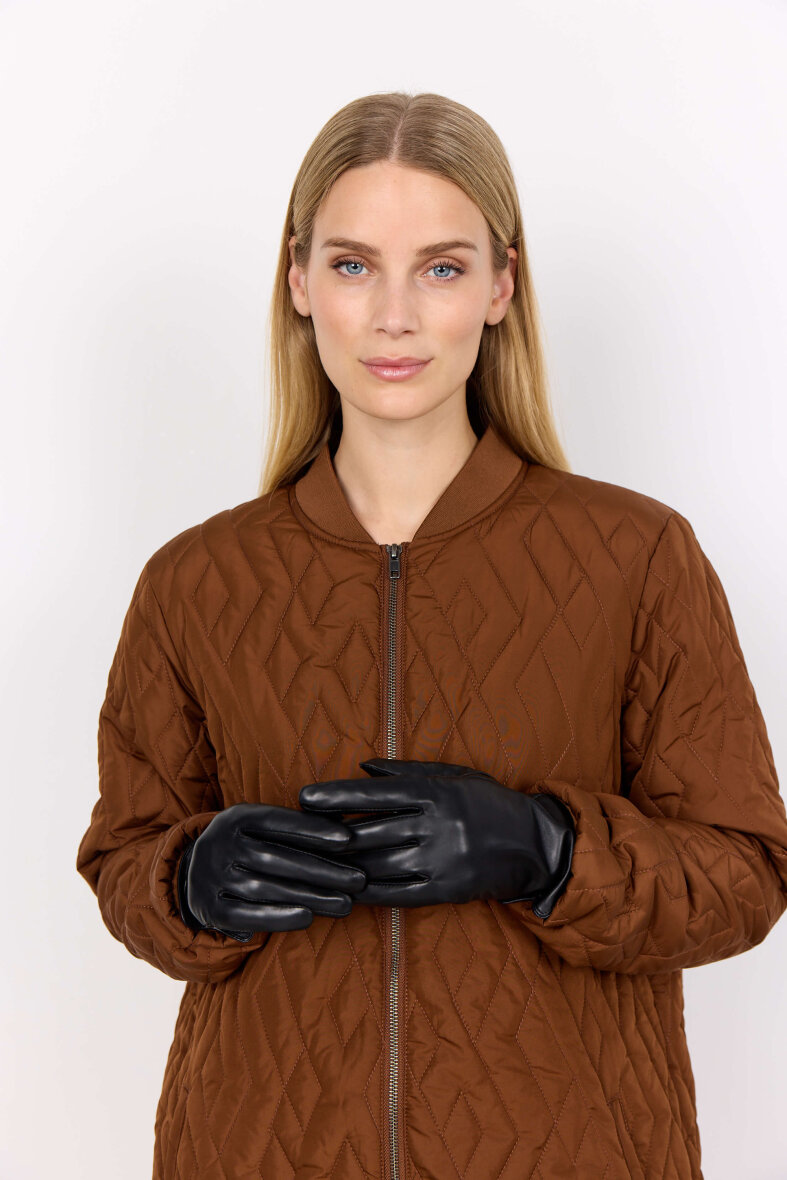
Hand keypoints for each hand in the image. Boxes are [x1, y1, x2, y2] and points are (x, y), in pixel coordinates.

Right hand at [177, 802, 367, 940]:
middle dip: (322, 869)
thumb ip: (294, 828)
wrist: (195, 875)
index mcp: (235, 817)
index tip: (348, 839)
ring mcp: (211, 877)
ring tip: (345, 903)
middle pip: (276, 858)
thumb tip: (347, 829)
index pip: (277, 821)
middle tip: (358, 879)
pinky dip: (280, 916)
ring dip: (310, 896)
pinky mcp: (210, 909)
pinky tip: (309, 917)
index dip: (313, 829)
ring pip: (267, 888)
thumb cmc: (247, 847)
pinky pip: (248, 915)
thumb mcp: (259, 827)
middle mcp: (218, 844)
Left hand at [298, 759, 575, 914]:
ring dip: (341, 867)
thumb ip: (407, 771)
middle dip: (328, 835)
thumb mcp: (454, 775)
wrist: (535, 843)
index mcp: (435, 792)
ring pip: (377, 865)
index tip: (305, 797)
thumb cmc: (488, 802)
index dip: (337, 795)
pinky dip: (366, 893)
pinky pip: (396, 894)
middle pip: (368, 832)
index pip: (375, 794)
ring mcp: (440, 860)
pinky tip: (344, 891)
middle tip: (296, 834)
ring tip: (310, 864)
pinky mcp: (445, 890)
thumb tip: (362, 767)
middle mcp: (435, 825)